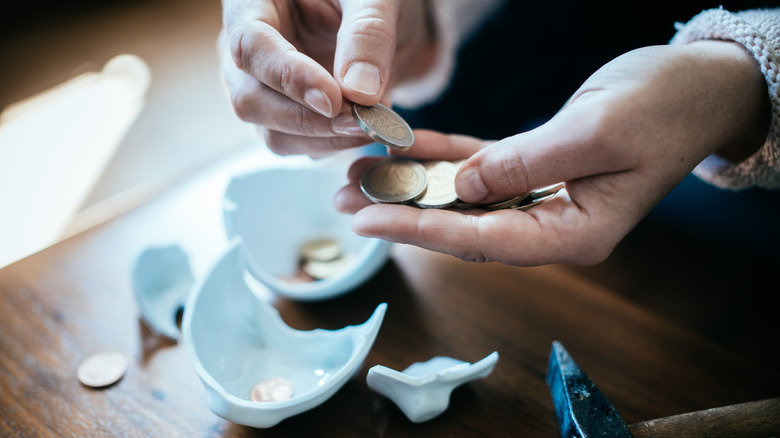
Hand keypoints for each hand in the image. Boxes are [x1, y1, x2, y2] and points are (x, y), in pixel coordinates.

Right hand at [219, 0, 435, 155]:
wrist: (385, 16)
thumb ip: (368, 32)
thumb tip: (358, 91)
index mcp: (253, 4)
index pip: (249, 47)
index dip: (289, 77)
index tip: (334, 99)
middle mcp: (249, 51)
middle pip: (251, 100)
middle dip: (309, 120)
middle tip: (365, 119)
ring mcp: (264, 88)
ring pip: (274, 134)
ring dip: (328, 139)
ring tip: (377, 118)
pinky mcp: (288, 117)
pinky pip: (302, 145)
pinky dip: (338, 144)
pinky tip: (370, 123)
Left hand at [336, 41, 768, 265]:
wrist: (700, 86)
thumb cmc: (665, 107)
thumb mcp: (598, 132)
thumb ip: (527, 163)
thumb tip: (463, 185)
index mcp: (576, 233)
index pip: (482, 240)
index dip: (420, 230)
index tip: (368, 219)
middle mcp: (553, 224)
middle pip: (463, 226)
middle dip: (403, 211)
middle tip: (344, 196)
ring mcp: (542, 198)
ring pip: (464, 198)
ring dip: (413, 183)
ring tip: (359, 173)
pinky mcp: (535, 167)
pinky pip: (478, 166)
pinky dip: (441, 156)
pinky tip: (403, 147)